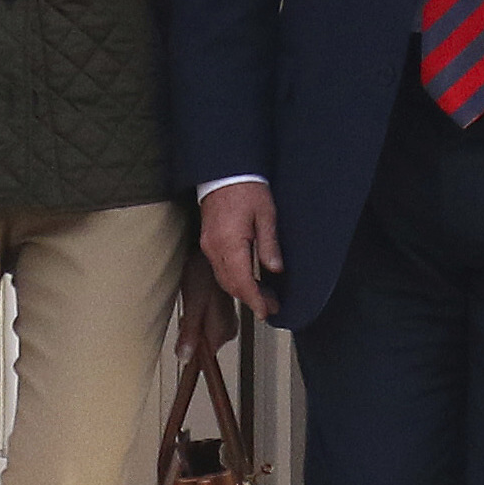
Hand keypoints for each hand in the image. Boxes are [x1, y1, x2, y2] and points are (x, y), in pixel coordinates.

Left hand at [177, 259, 236, 357]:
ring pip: (206, 335)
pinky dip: (200, 317)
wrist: (210, 256)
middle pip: (205, 346)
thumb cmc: (203, 273)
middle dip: (192, 334)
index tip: (183, 341)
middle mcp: (229, 330)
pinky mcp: (225, 315)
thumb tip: (184, 357)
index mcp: (223, 331)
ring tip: (193, 304)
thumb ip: (190, 333)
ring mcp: (229, 322)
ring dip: (195, 325)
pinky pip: (209, 325)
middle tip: (188, 313)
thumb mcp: (193, 304)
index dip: (191, 350)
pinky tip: (198, 302)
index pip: (205, 357)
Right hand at [199, 180, 282, 324]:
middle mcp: (215, 248)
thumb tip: (275, 270)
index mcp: (230, 243)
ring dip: (242, 290)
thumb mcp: (266, 215)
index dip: (255, 300)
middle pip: (231, 284)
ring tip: (263, 296)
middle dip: (251, 299)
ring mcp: (209, 245)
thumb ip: (269, 245)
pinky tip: (248, 279)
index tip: (266, 311)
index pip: (241, 281)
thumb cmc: (246, 189)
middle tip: (271, 306)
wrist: (224, 172)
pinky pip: (219, 268)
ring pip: (224, 279)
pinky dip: (234, 279)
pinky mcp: (208, 241)